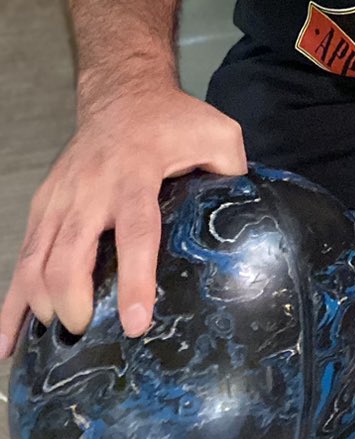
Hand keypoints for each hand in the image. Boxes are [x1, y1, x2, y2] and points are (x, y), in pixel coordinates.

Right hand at [0, 84, 246, 354]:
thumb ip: (231, 169)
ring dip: (42, 305)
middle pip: (69, 255)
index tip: (136, 321)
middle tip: (90, 331)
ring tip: (61, 336)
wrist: (122, 94)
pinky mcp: (42, 207)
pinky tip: (8, 345)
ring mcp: (60, 199)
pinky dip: (10, 305)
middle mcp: (91, 189)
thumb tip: (247, 217)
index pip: (135, 232)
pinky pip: (20, 259)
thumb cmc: (172, 121)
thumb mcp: (215, 132)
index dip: (134, 279)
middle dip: (74, 302)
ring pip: (36, 261)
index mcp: (136, 173)